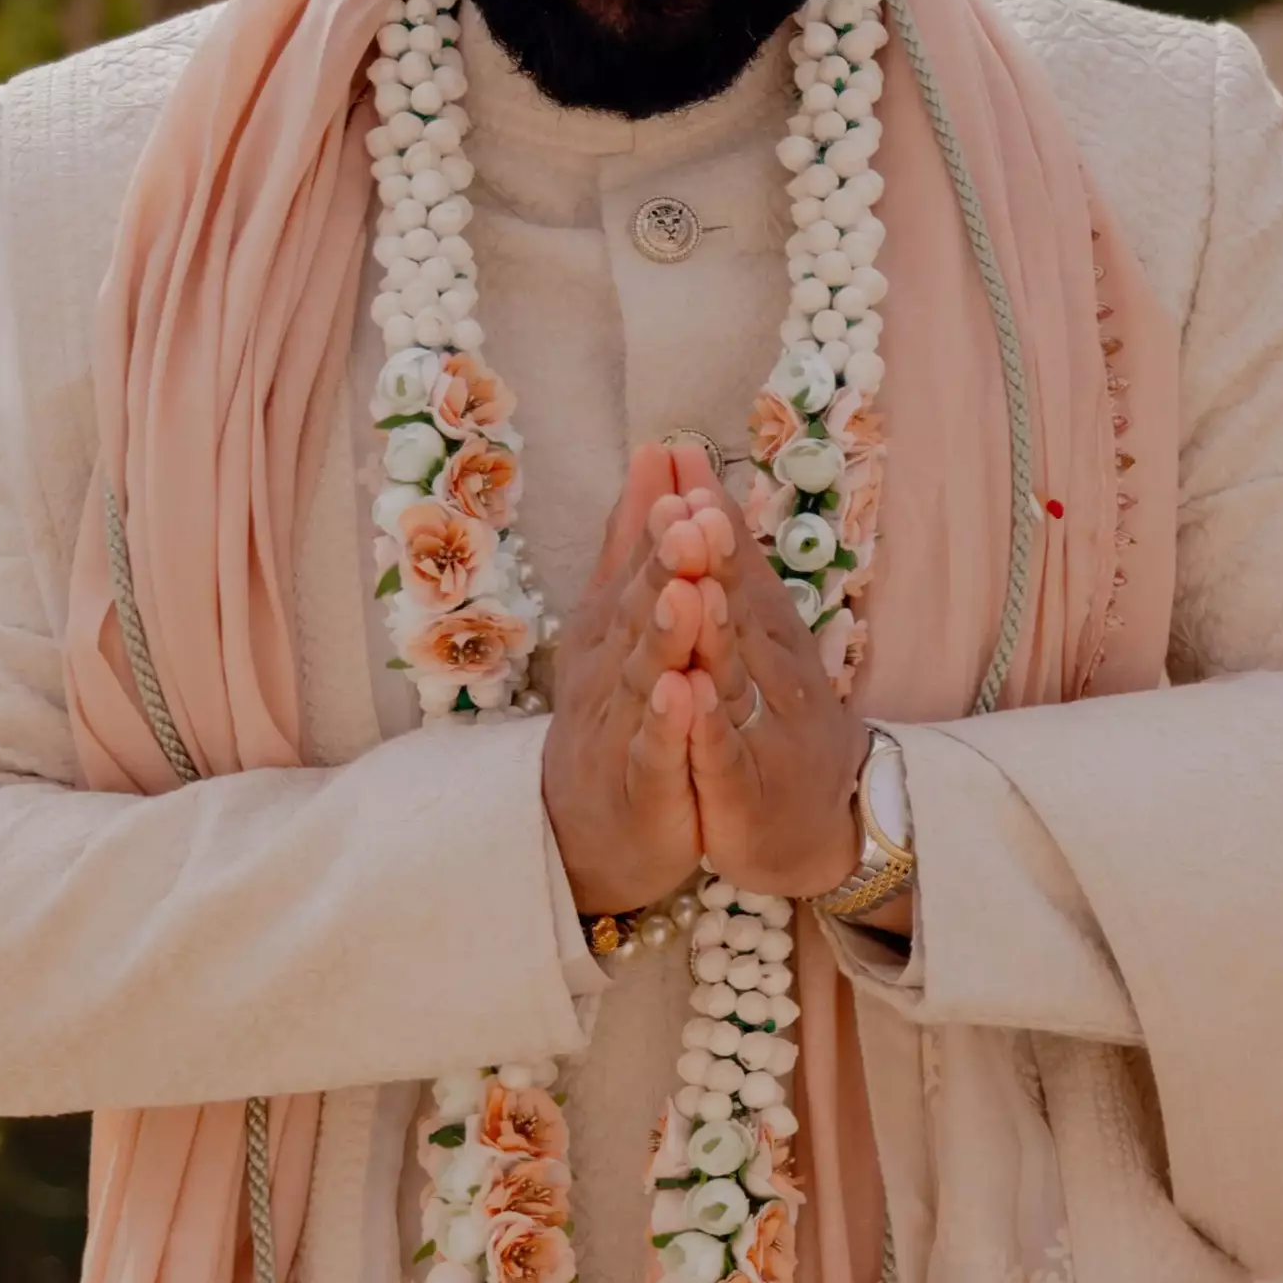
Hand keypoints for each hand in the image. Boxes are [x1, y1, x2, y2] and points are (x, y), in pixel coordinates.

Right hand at [541, 441, 703, 914]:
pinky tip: (681, 692)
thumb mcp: (622, 621)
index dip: (661, 521)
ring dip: (666, 633)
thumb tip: (655, 453)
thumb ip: (636, 544)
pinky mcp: (640, 786)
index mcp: (617, 629)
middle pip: (640, 612)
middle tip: (687, 517)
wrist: (595, 828)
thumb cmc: (617, 709)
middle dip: (664, 565)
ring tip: (687, 592)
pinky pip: (654, 753)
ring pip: (646, 675)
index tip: (681, 465)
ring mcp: (623, 729)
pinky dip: (667, 724)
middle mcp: (614, 670)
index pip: (642, 566)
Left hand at [662, 439, 872, 898]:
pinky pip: (723, 754)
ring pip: (734, 674)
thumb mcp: (755, 634)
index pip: (735, 564)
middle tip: (690, 505)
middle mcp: (768, 670)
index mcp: (763, 631)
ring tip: (694, 590)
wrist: (822, 817)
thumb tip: (698, 482)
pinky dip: (707, 727)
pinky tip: (690, 696)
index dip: (712, 516)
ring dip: (715, 632)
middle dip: (715, 558)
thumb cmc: (778, 712)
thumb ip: (728, 562)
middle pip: (739, 608)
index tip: (687, 461)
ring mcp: (759, 727)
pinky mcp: (744, 787)